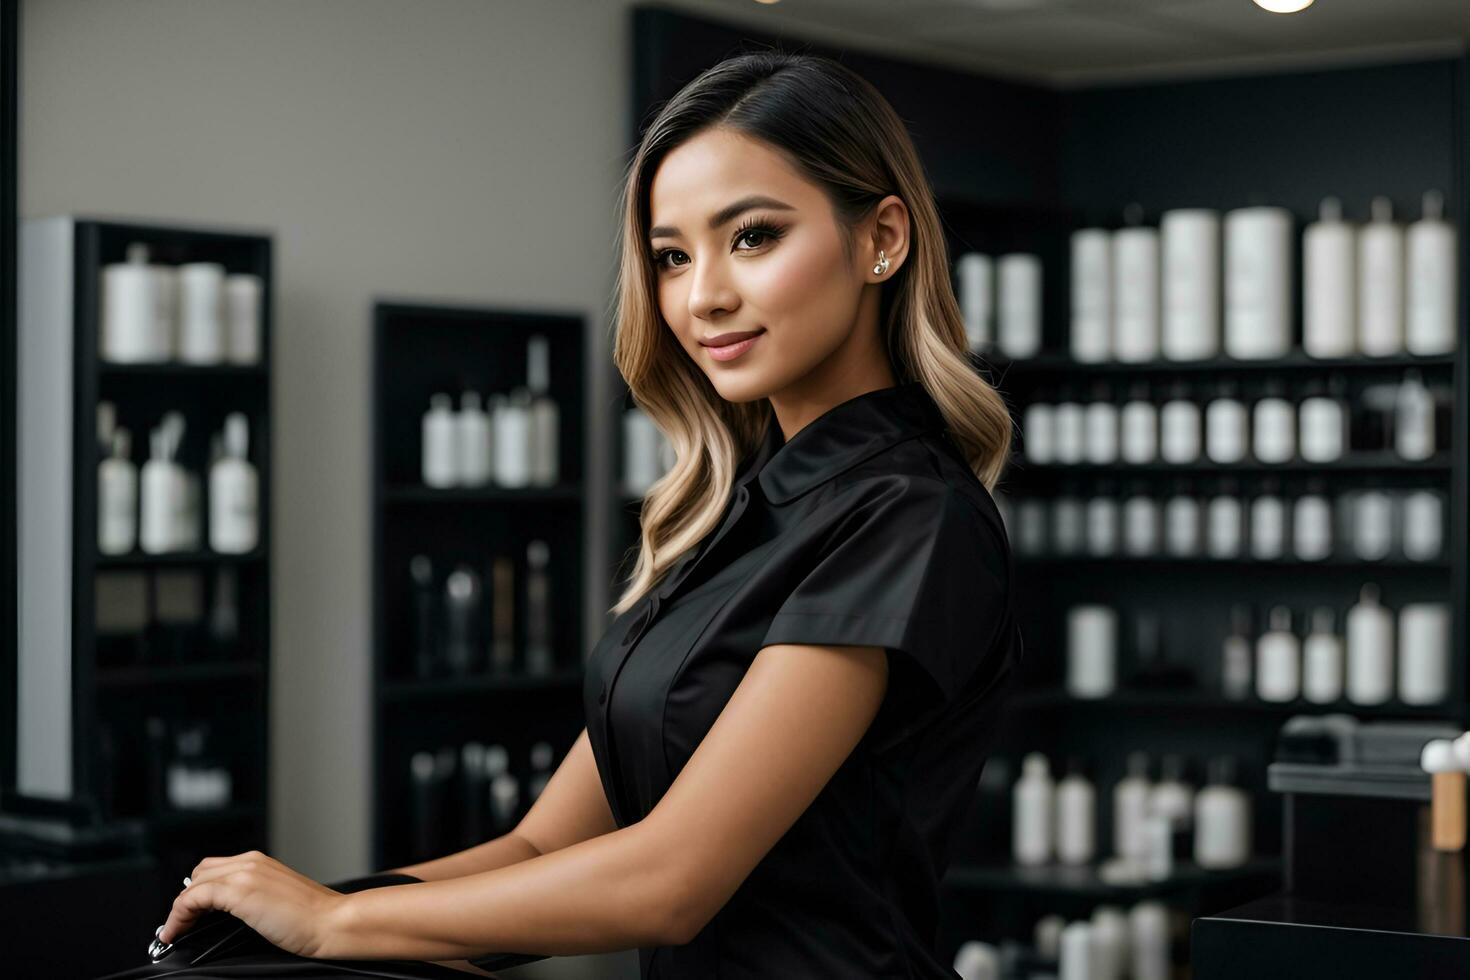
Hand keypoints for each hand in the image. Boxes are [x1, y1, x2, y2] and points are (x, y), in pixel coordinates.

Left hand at [160, 849, 346, 957]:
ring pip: (193, 884)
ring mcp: (244, 874)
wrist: (331, 922)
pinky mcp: (239, 891)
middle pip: (200, 873)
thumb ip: (255, 898)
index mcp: (261, 862)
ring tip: (176, 930)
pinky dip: (177, 915)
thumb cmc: (313, 918)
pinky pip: (192, 898)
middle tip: (182, 924)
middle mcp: (251, 861)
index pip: (215, 868)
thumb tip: (230, 915)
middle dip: (187, 898)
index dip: (199, 891)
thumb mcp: (278, 900)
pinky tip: (176, 932)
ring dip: (179, 908)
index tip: (190, 914)